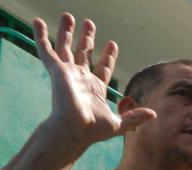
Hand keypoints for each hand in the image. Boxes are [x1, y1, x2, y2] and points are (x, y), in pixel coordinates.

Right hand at [33, 14, 155, 152]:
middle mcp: (81, 79)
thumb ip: (135, 116)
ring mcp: (68, 73)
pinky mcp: (56, 70)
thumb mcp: (120, 124)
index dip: (107, 56)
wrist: (74, 129)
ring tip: (68, 15)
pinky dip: (41, 36)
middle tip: (89, 23)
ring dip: (66, 32)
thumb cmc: (93, 130)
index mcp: (95, 89)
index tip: (112, 43)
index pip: (103, 67)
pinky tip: (38, 22)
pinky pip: (46, 49)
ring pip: (66, 47)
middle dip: (87, 38)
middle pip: (84, 53)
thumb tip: (153, 114)